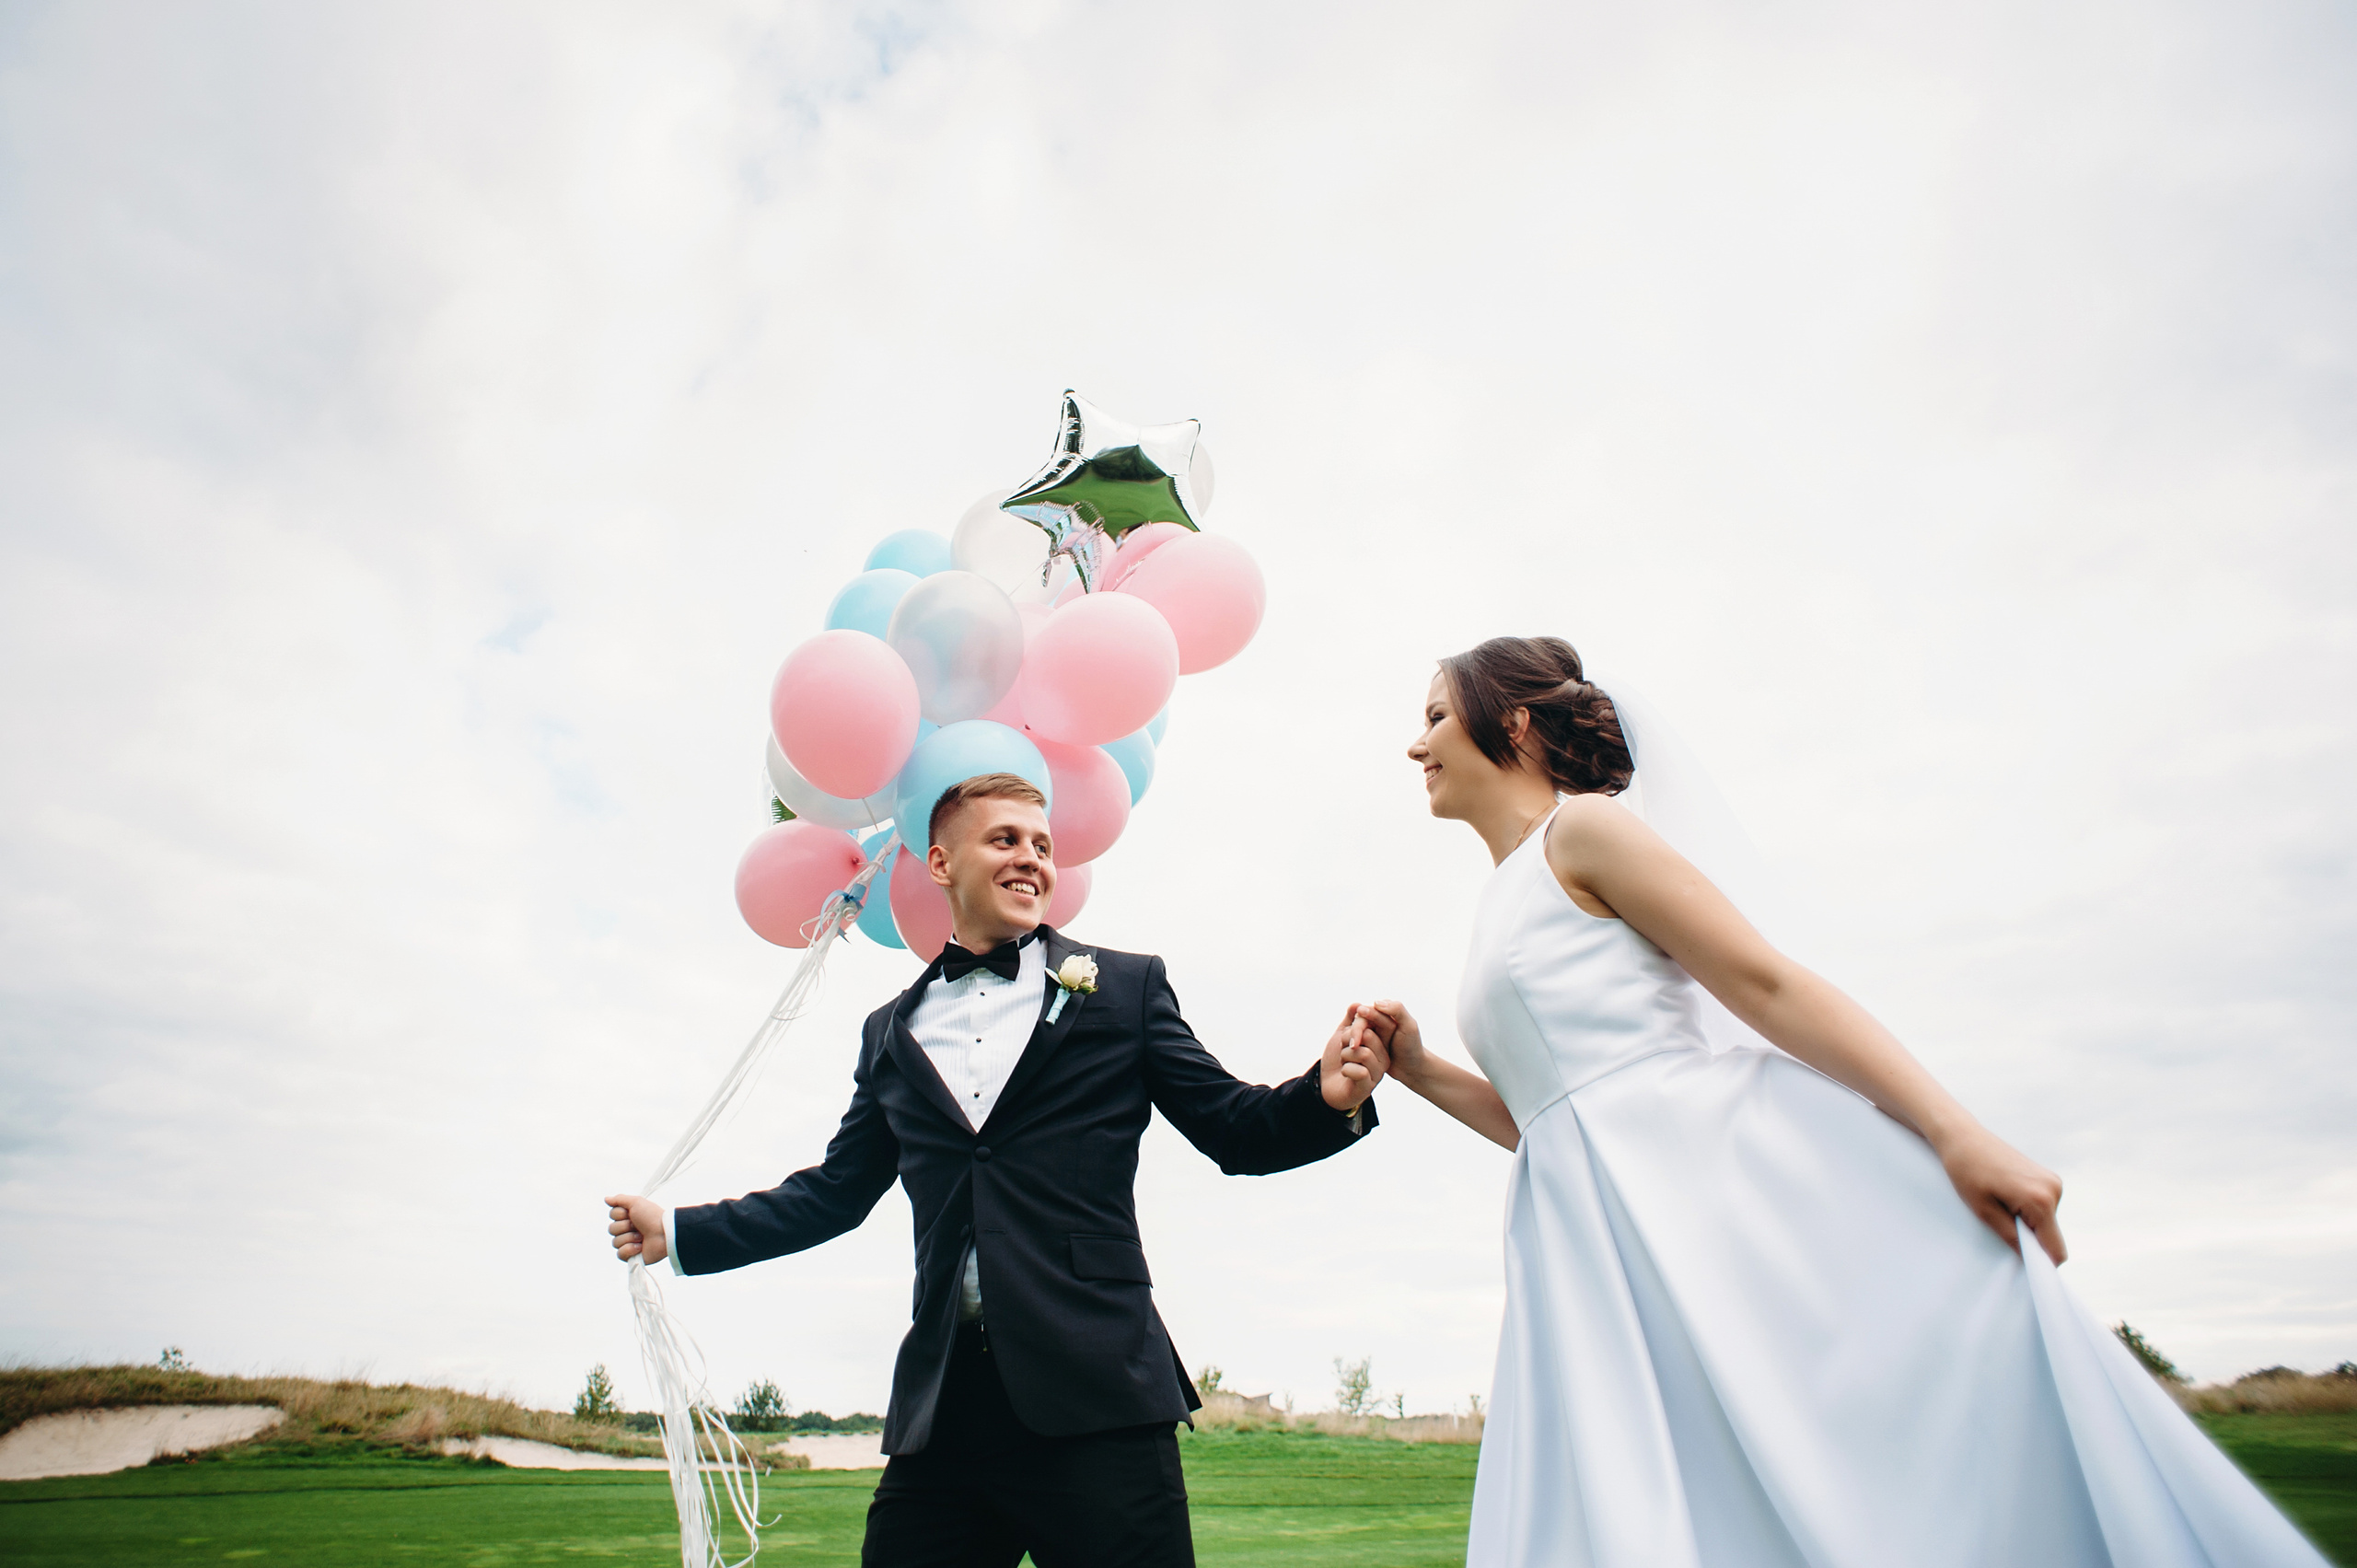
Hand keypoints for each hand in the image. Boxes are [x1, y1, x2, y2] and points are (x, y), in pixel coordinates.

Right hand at [606, 1193, 667, 1265]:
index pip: (612, 1215)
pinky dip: (630, 1249)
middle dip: (625, 1226)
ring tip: (642, 1237)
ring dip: (629, 1238)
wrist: (665, 1233)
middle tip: (638, 1226)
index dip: (620, 1214)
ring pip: (615, 1242)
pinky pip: (620, 1254)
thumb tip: (606, 1199)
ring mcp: (629, 1243)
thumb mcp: (636, 1202)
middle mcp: (627, 1230)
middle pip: (611, 1229)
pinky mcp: (632, 1256)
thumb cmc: (653, 1217)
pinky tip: (640, 1247)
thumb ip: (620, 1199)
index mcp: (628, 1217)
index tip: (632, 1213)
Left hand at [1320, 1003, 1388, 1111]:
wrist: (1325, 1086)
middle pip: (1369, 1036)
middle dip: (1347, 1040)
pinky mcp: (1369, 1086)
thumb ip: (1349, 1021)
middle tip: (1343, 1050)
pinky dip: (1345, 1070)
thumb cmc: (1336, 1061)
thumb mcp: (1341, 1036)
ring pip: (1363, 1052)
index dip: (1355, 1025)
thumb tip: (1356, 1003)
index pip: (1373, 1024)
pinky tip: (1345, 1075)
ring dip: (1344, 1056)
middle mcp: (1382, 1057)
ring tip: (1344, 1063)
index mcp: (1379, 1044)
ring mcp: (1377, 1072)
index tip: (1344, 1033)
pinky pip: (1358, 1070)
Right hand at [1353, 1001, 1427, 1087]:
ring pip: (1355, 1031)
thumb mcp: (1409, 1026)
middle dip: (1355, 1033)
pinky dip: (1354, 1048)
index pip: (1366, 1012)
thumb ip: (1397, 1009)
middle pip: (1359, 1022)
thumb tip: (1376, 1002)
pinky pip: (1357, 1042)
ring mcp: (1371, 1032)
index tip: (1357, 1039)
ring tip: (1352, 1050)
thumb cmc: (1412, 1046)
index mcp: (1385, 1011)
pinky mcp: (1368, 1044)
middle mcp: (1376, 1019)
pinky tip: (1352, 1055)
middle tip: (1353, 1047)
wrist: (1412, 1067)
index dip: (1360, 1025)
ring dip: (1352, 1040)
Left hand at [1932, 1126, 2065, 1264]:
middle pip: (2050, 1236)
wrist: (1963, 1137)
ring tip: (1999, 1203)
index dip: (2040, 1262)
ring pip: (2046, 1222)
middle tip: (1999, 1222)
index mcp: (2041, 1200)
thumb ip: (2011, 1237)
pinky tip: (2005, 1195)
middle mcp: (2054, 1189)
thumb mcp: (1984, 1211)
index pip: (2055, 1249)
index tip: (2020, 1264)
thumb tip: (2029, 1259)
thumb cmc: (1967, 1172)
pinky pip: (2043, 1208)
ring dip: (2026, 1223)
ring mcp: (2053, 1182)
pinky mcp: (2047, 1178)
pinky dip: (2027, 1210)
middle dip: (2029, 1238)